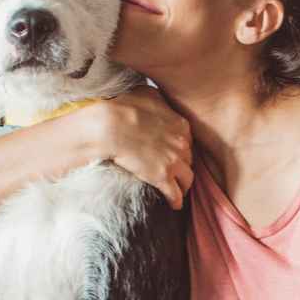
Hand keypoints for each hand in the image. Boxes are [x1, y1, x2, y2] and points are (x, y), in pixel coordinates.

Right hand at [82, 87, 192, 209]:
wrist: (110, 125)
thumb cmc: (124, 106)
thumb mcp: (147, 94)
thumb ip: (159, 101)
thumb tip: (159, 101)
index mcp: (180, 124)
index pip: (187, 140)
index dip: (181, 147)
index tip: (174, 152)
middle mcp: (182, 144)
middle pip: (189, 158)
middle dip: (183, 164)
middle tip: (176, 171)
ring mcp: (174, 161)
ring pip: (188, 178)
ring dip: (184, 184)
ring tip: (179, 190)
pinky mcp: (162, 177)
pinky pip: (175, 194)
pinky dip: (176, 200)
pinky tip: (174, 205)